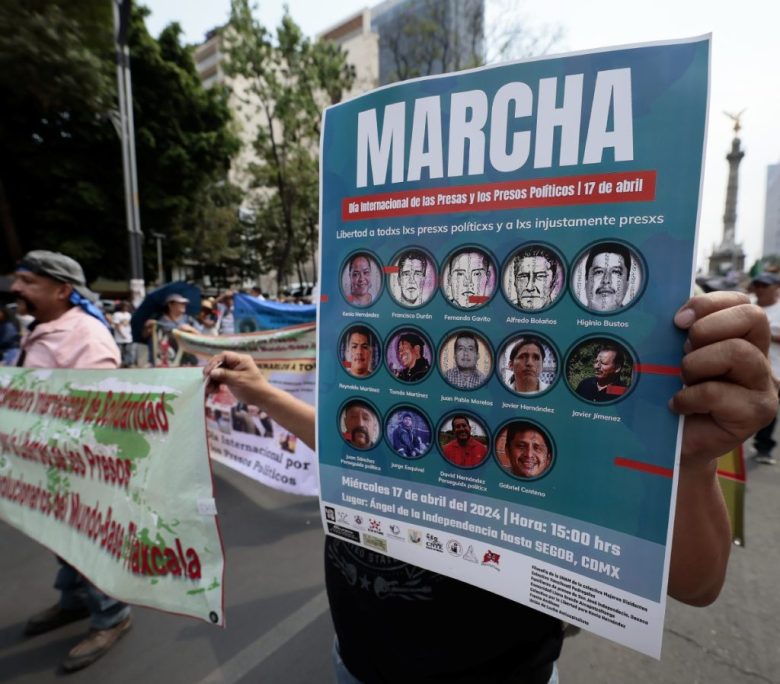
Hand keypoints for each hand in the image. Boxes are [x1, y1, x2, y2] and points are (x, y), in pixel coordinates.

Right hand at [204, 351, 267, 405]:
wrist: (261, 398)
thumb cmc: (253, 387)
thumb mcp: (239, 380)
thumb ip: (225, 375)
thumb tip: (212, 372)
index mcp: (240, 359)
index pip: (224, 356)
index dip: (214, 362)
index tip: (208, 372)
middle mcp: (236, 363)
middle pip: (219, 364)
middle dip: (211, 372)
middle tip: (206, 381)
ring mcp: (232, 371)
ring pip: (217, 372)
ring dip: (212, 380)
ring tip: (209, 390)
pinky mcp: (230, 378)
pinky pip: (219, 379)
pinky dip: (215, 384)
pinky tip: (213, 391)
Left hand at [670, 292, 777, 464]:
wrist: (676, 443)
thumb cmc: (674, 393)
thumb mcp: (675, 356)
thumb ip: (682, 333)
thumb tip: (674, 314)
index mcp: (743, 338)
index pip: (742, 302)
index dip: (709, 304)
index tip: (678, 320)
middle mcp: (760, 358)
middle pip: (751, 317)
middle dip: (707, 329)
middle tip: (683, 351)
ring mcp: (763, 386)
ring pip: (737, 352)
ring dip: (696, 364)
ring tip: (682, 380)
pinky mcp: (756, 413)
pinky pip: (719, 392)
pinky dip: (689, 396)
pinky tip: (678, 405)